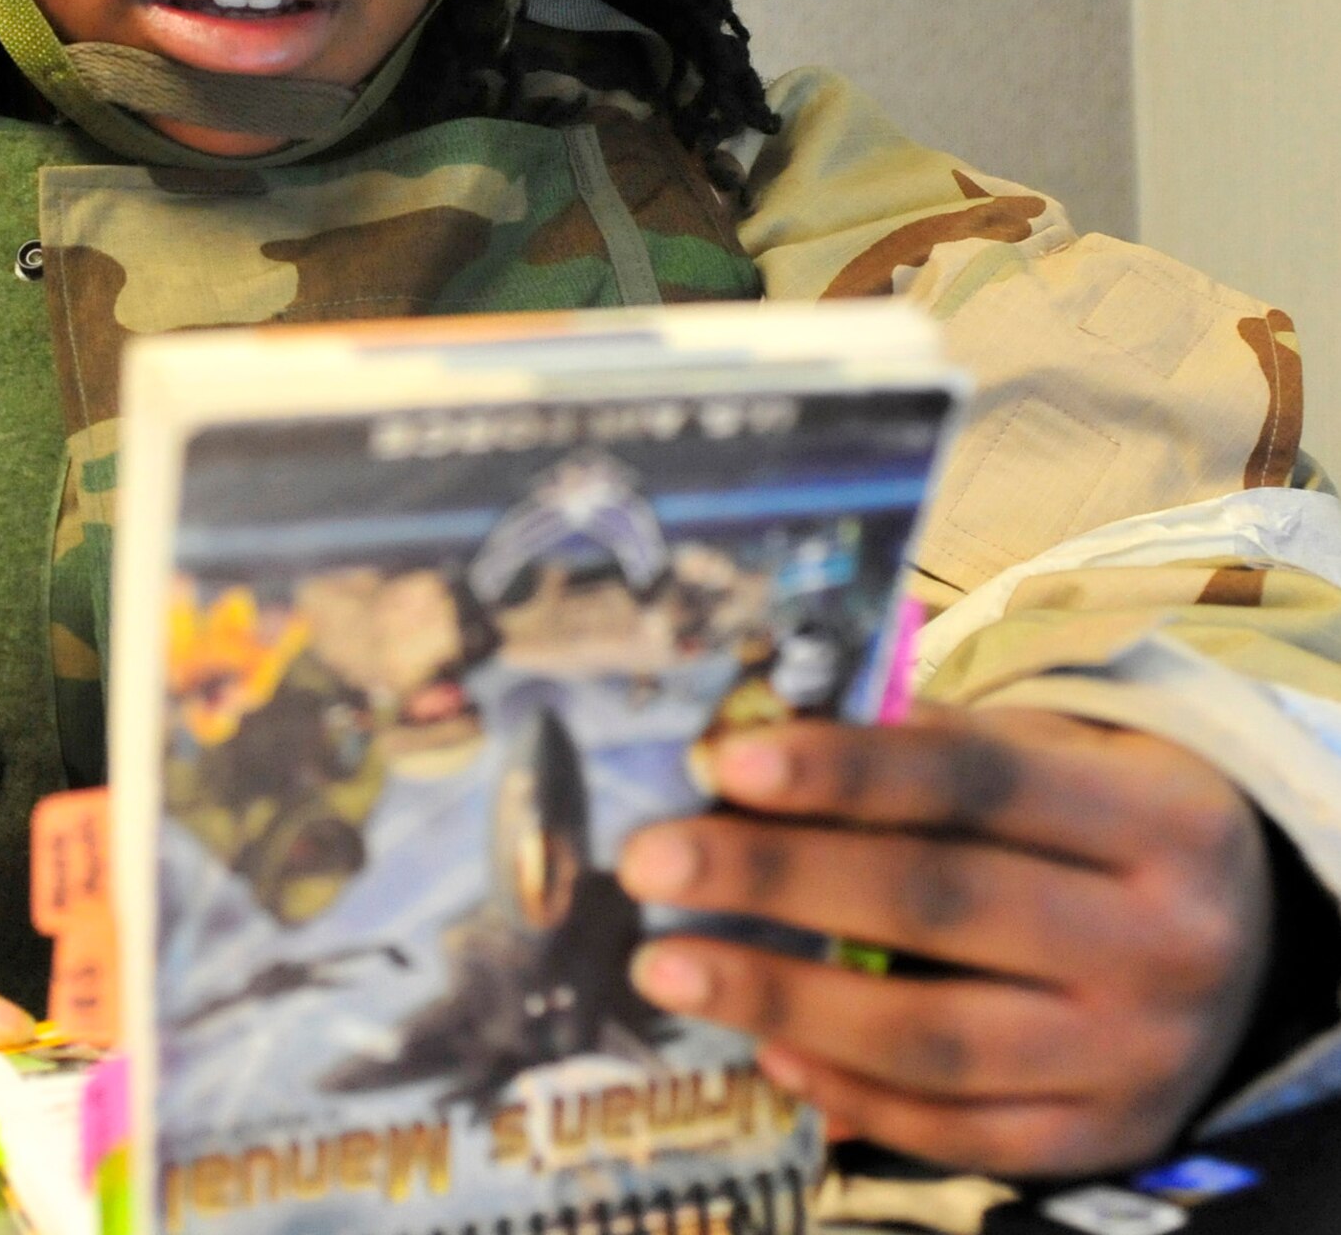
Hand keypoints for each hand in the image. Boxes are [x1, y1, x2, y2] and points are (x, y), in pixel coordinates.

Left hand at [617, 707, 1272, 1177]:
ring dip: (781, 1001)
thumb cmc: (1098, 820)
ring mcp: (1142, 1058)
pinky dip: (850, 1095)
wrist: (1240, 942)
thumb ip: (927, 748)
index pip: (973, 779)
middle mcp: (1164, 942)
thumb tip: (751, 752)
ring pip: (933, 1037)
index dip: (842, 770)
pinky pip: (957, 1133)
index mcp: (1156, 816)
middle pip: (938, 904)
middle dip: (775, 879)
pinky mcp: (1110, 1143)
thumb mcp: (1055, 756)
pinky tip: (764, 1050)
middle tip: (649, 863)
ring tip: (665, 967)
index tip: (721, 761)